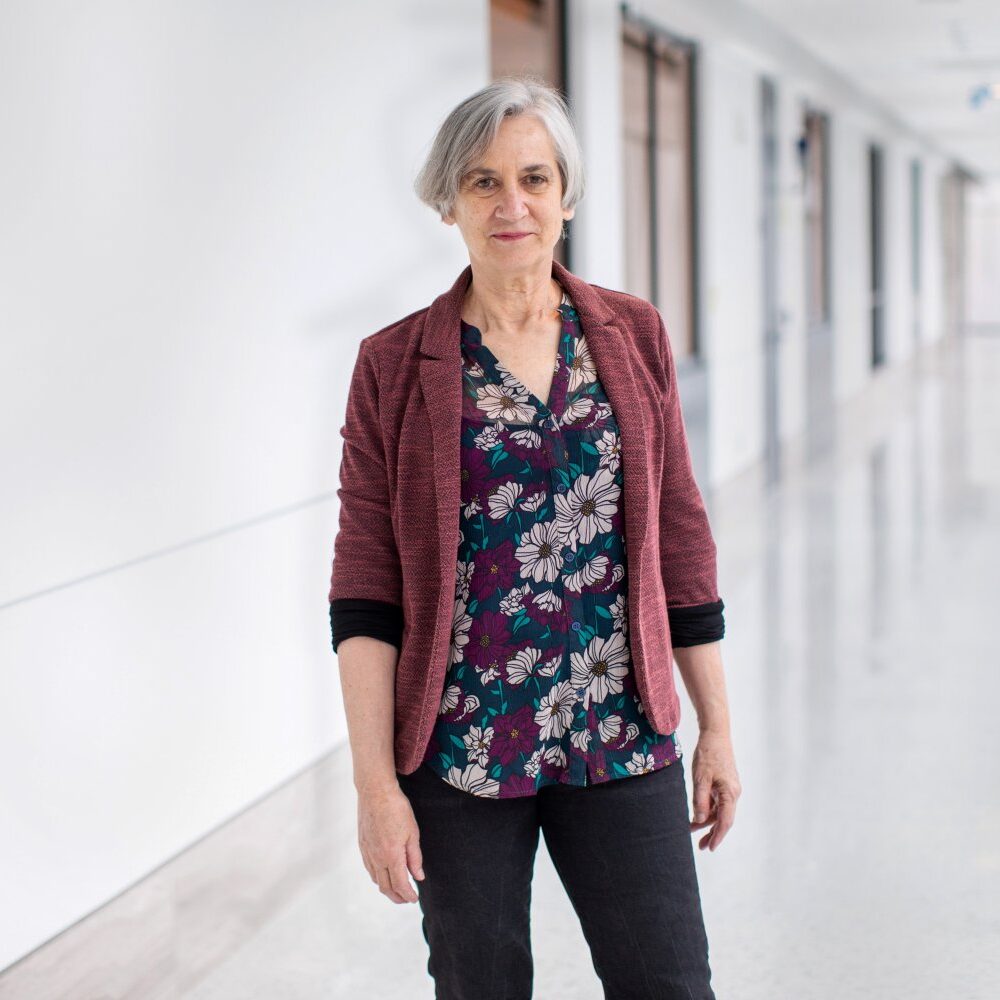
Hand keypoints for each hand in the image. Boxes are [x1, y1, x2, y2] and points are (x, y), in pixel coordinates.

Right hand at [357, 784, 425, 902]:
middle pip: (386, 887)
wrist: (375, 792)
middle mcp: (377, 858)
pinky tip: (384, 873)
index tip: (414, 899)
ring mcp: (368, 852)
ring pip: (376, 879)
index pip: (400, 884)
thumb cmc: (397, 809)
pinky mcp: (362, 845)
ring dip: (387, 888)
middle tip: (407, 899)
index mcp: (392, 855)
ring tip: (397, 889)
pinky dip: (378, 877)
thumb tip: (418, 877)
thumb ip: (415, 858)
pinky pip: (369, 868)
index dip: (407, 895)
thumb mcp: (412, 833)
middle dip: (397, 897)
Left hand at [688, 730, 740, 850]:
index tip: (710, 848)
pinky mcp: (725, 784)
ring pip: (720, 811)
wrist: (715, 735)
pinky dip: (708, 809)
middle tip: (701, 847)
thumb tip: (699, 820)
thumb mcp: (701, 778)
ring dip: (708, 821)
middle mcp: (733, 793)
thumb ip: (700, 800)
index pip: (725, 821)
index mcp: (730, 793)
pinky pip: (718, 802)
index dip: (717, 836)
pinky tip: (697, 814)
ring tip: (693, 830)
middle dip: (712, 833)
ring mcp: (730, 788)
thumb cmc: (708, 755)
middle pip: (724, 818)